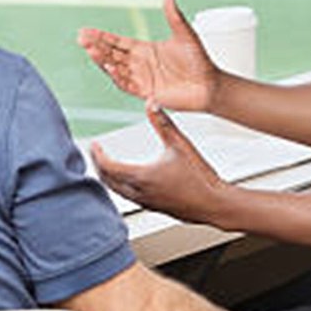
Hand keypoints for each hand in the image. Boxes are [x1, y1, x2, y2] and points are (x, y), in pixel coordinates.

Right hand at [77, 0, 220, 111]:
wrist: (210, 85)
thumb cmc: (199, 60)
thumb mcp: (185, 34)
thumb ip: (174, 16)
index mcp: (145, 50)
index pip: (118, 42)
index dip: (102, 37)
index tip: (85, 31)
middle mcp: (140, 64)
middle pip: (112, 54)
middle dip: (96, 47)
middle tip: (82, 39)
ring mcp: (142, 79)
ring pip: (116, 69)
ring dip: (103, 60)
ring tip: (91, 51)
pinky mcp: (147, 92)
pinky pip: (128, 85)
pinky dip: (118, 77)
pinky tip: (110, 67)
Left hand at [90, 102, 228, 223]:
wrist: (215, 204)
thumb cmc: (200, 177)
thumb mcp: (180, 144)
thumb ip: (163, 123)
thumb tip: (151, 102)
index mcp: (142, 176)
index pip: (108, 166)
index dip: (97, 154)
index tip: (94, 144)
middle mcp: (139, 192)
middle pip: (107, 181)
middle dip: (98, 165)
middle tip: (95, 153)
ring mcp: (146, 203)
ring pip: (117, 191)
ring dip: (108, 177)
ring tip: (107, 165)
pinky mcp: (154, 208)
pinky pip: (129, 197)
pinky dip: (121, 186)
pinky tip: (129, 180)